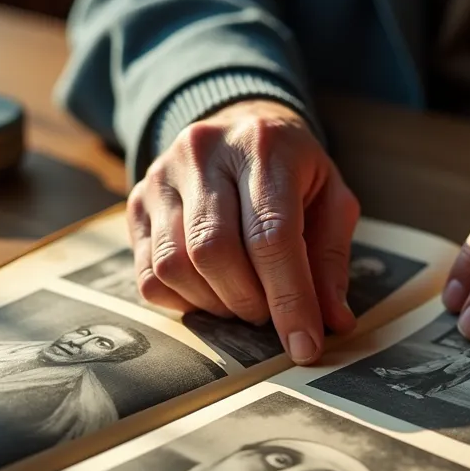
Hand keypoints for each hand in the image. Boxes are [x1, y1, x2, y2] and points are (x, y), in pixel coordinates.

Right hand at [127, 99, 359, 363]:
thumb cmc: (293, 171)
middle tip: (269, 315)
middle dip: (248, 302)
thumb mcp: (330, 200)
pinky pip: (149, 274)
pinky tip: (211, 290)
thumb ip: (330, 259)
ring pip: (175, 267)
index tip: (305, 346)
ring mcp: (161, 176)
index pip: (271, 236)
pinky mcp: (136, 202)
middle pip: (214, 252)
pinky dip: (184, 300)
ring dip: (215, 304)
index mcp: (264, 146)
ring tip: (242, 300)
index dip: (289, 300)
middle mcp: (204, 153)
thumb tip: (333, 322)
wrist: (238, 124)